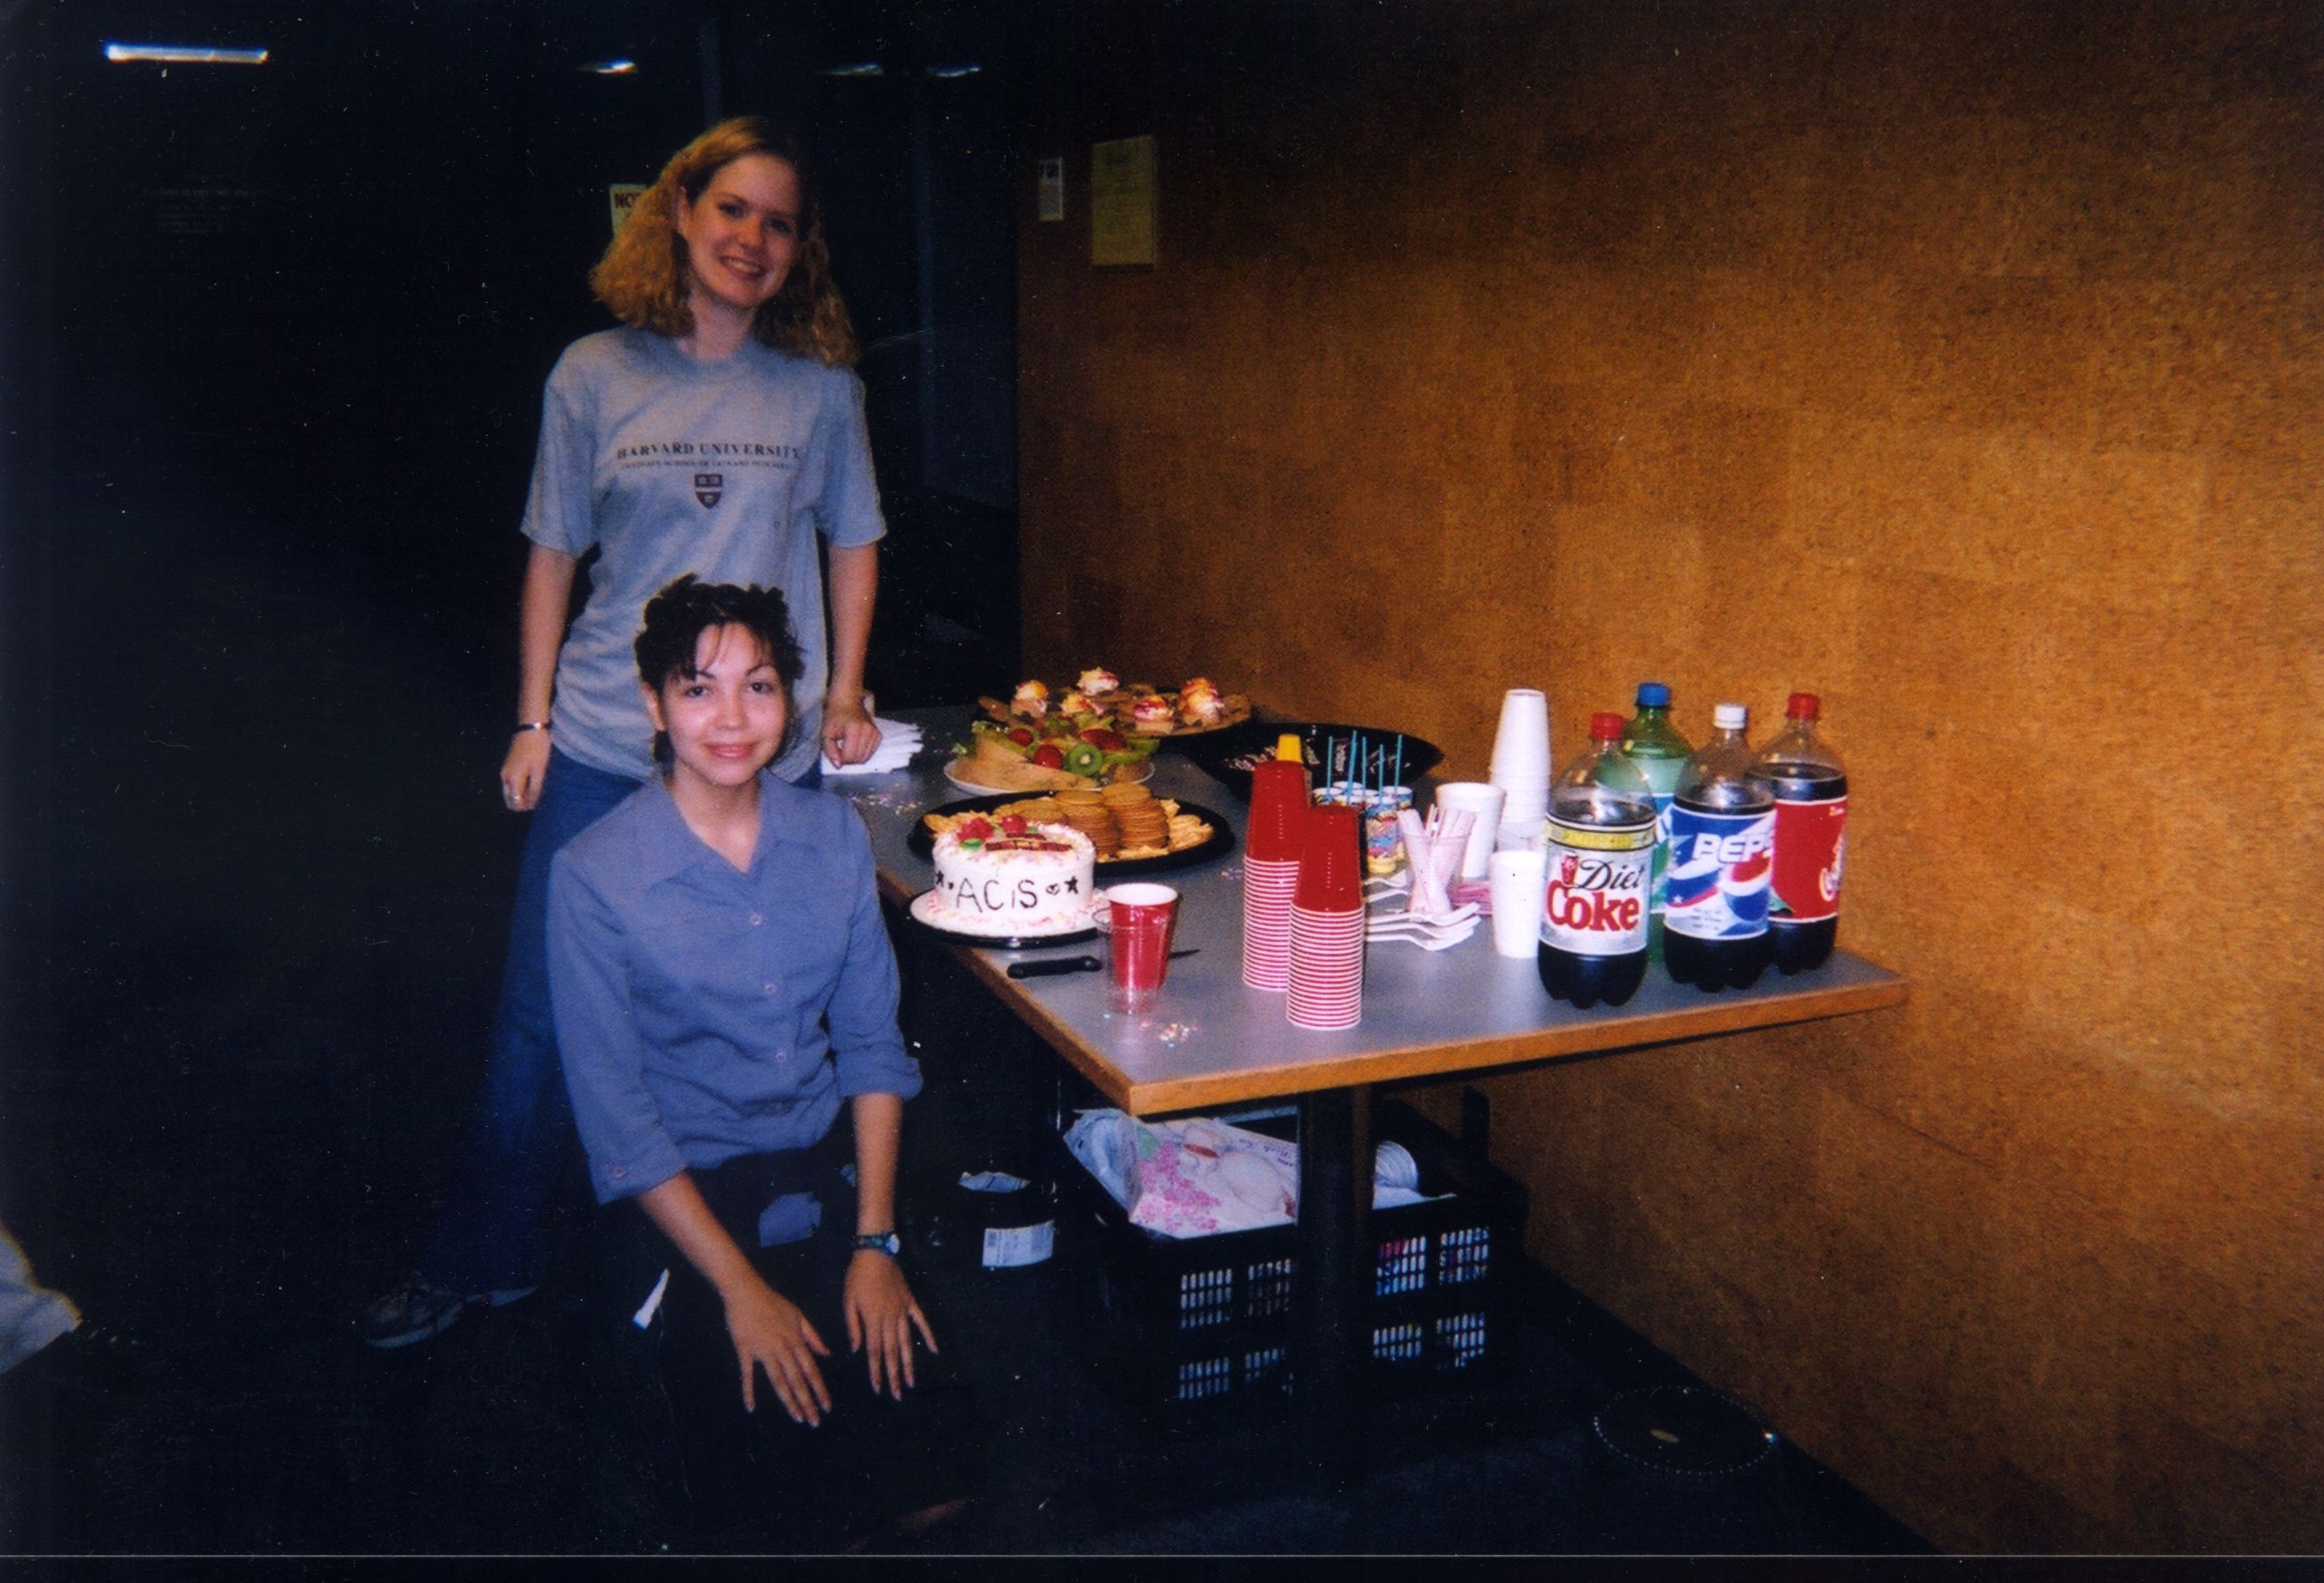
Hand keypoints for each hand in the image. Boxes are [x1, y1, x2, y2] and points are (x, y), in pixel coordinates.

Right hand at [501, 730, 551, 811]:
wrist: (530, 727)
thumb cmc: (537, 748)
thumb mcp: (539, 770)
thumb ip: (535, 789)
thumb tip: (532, 805)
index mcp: (512, 779)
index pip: (515, 802)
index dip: (524, 807)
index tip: (536, 806)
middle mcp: (505, 777)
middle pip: (509, 798)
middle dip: (520, 803)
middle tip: (535, 802)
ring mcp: (505, 770)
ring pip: (509, 791)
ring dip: (519, 796)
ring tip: (534, 795)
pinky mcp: (508, 765)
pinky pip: (510, 783)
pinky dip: (518, 788)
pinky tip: (529, 786)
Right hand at [721, 1274, 832, 1424]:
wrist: (746, 1290)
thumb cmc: (772, 1302)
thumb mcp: (798, 1315)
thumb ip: (813, 1336)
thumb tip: (827, 1354)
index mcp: (796, 1340)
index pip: (811, 1370)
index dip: (820, 1390)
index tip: (827, 1407)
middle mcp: (783, 1347)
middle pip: (798, 1380)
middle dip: (807, 1402)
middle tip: (814, 1422)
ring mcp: (763, 1350)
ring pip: (779, 1380)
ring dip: (789, 1401)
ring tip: (797, 1418)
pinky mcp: (745, 1350)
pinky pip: (748, 1374)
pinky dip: (748, 1391)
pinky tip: (750, 1408)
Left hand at [820, 692, 881, 768]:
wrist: (847, 700)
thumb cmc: (835, 715)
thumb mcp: (826, 733)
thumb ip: (830, 751)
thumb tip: (838, 766)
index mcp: (854, 729)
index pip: (849, 757)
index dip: (840, 759)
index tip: (835, 751)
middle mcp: (867, 731)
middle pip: (858, 759)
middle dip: (848, 759)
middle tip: (840, 749)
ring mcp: (875, 733)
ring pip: (865, 758)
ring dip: (855, 757)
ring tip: (847, 746)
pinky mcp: (878, 735)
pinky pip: (870, 753)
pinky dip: (862, 753)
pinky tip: (855, 744)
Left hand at [844, 1250, 936, 1399]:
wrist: (875, 1251)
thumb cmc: (857, 1276)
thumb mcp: (848, 1300)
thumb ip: (853, 1326)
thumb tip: (857, 1349)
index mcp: (873, 1319)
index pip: (874, 1351)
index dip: (876, 1371)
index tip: (878, 1388)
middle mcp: (890, 1318)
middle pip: (892, 1352)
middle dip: (894, 1375)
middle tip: (897, 1394)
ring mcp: (903, 1311)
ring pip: (907, 1342)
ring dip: (909, 1363)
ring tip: (911, 1381)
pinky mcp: (911, 1302)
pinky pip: (922, 1322)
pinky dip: (929, 1336)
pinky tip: (935, 1350)